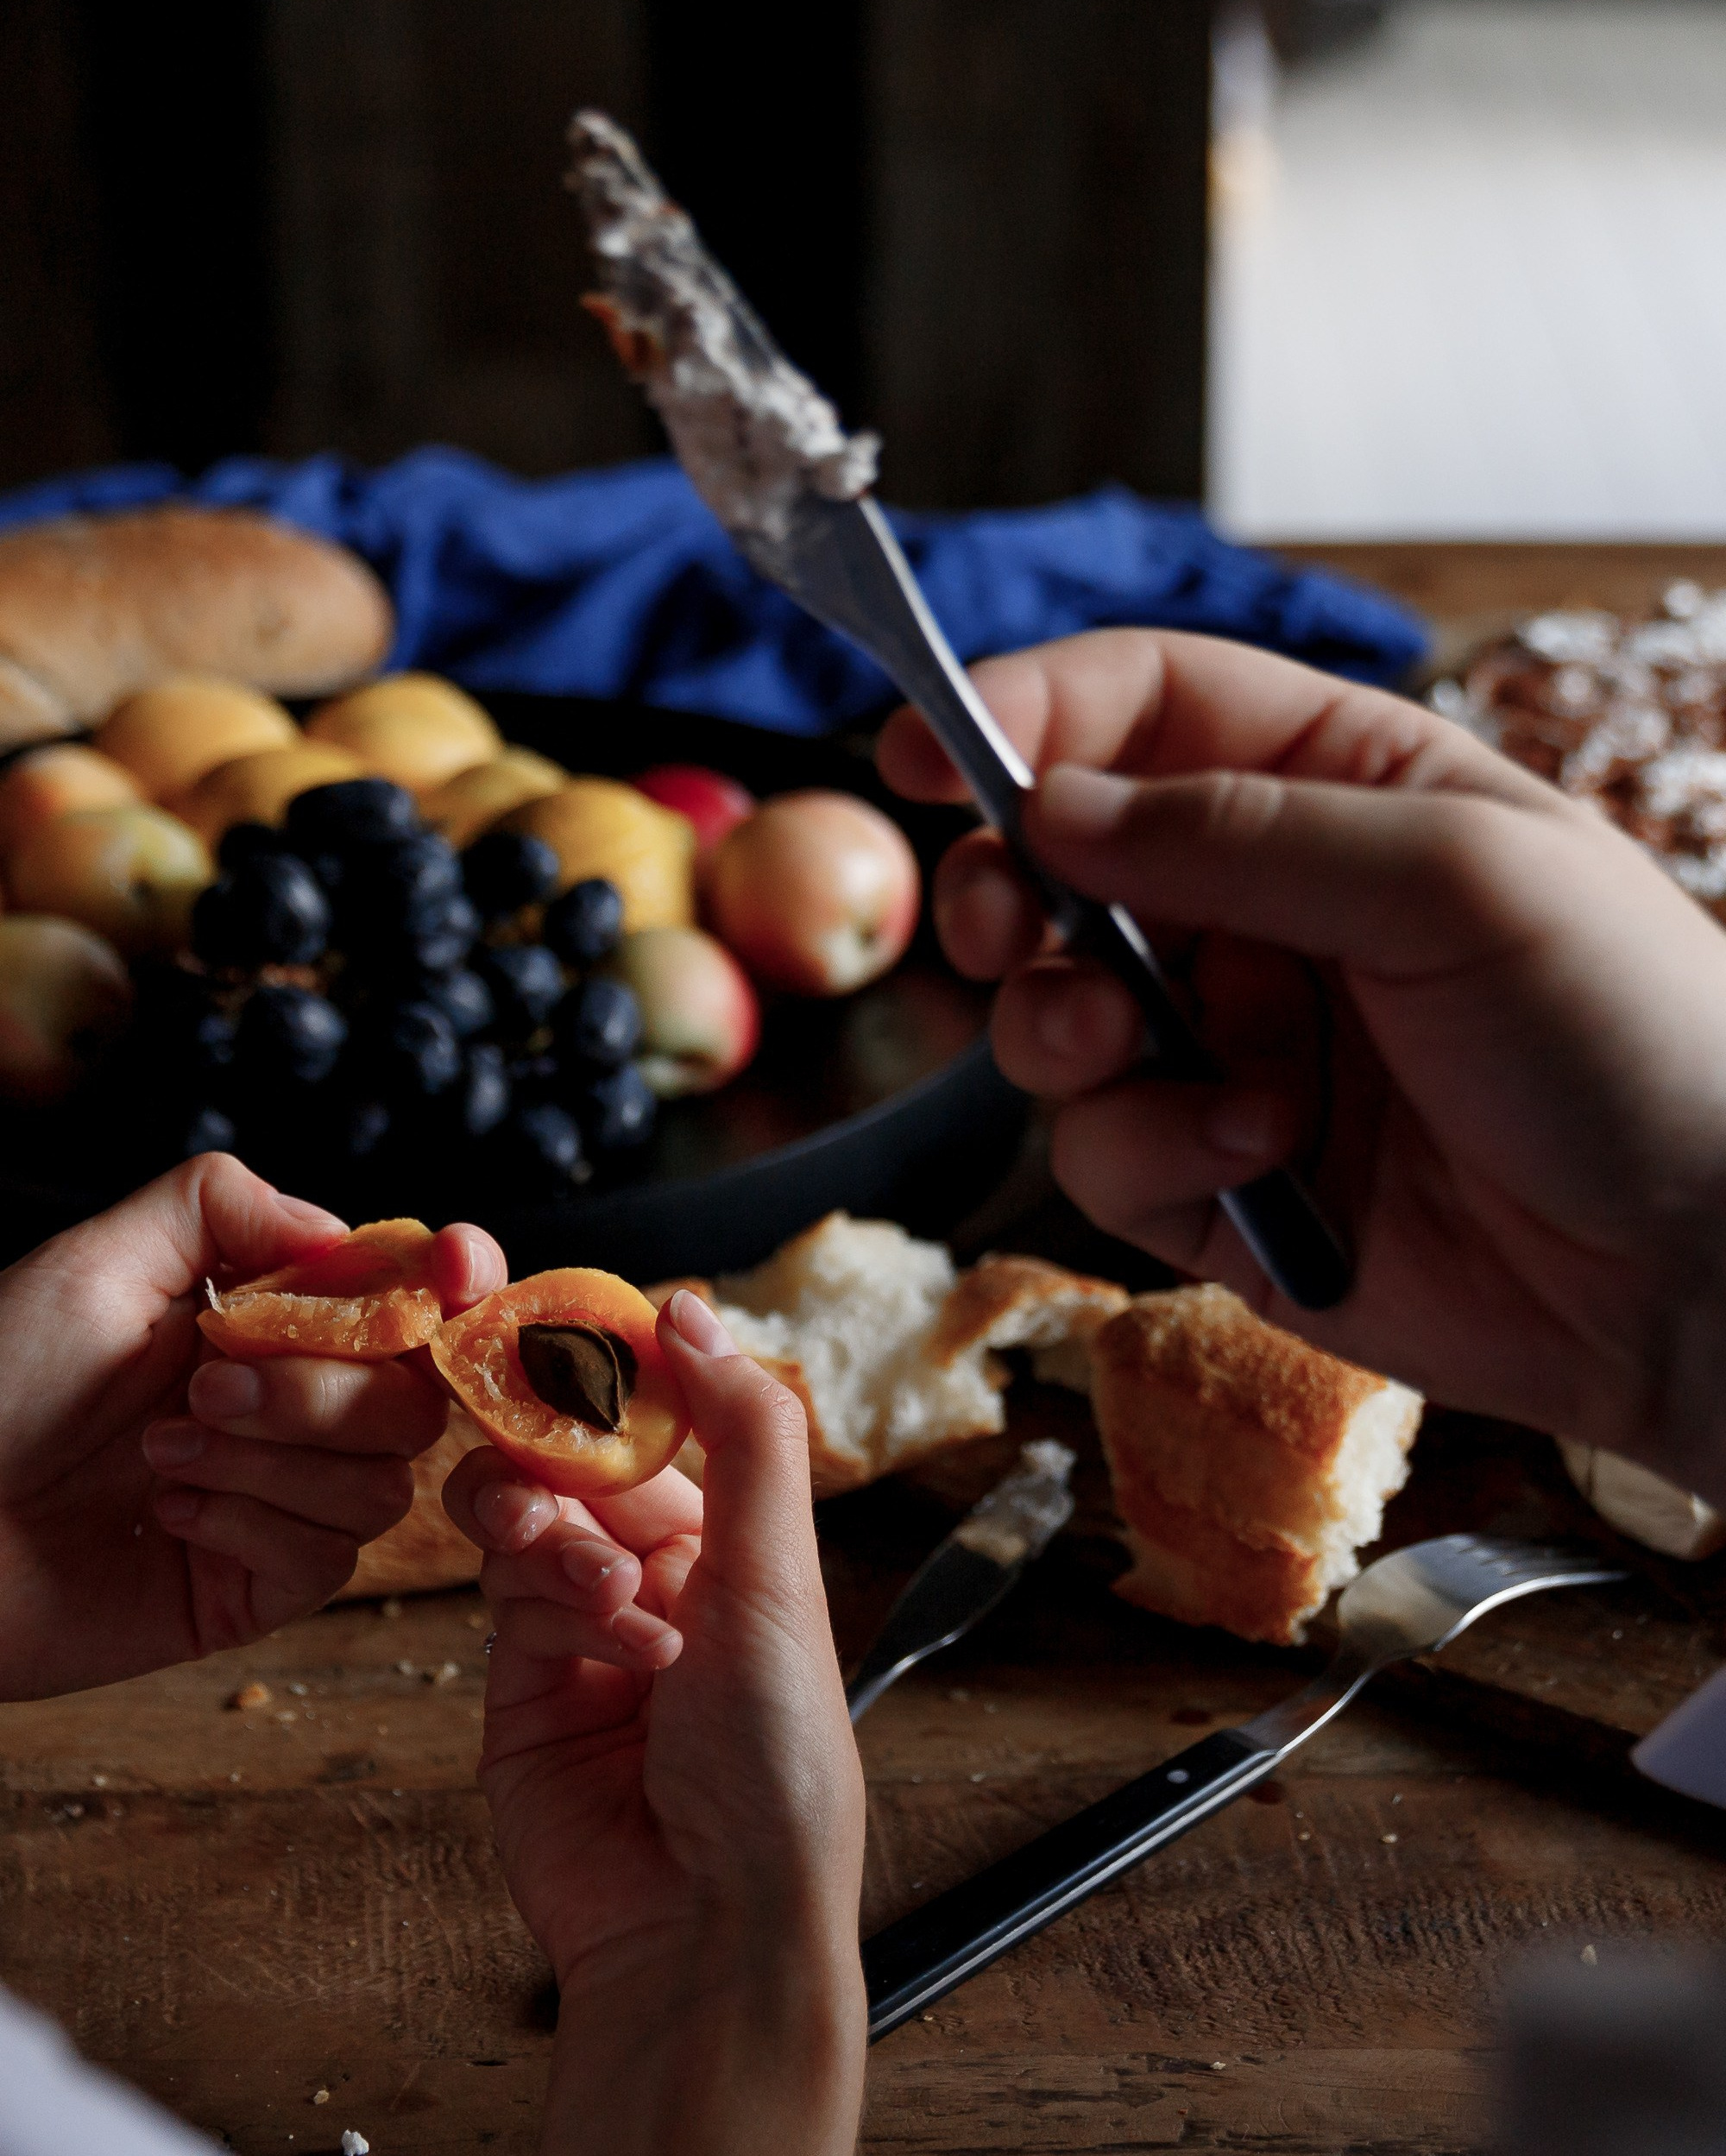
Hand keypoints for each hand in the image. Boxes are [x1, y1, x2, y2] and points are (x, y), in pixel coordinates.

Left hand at [0, 1152, 505, 1699]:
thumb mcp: (96, 1261)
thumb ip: (218, 1207)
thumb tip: (341, 1231)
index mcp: (270, 1326)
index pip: (409, 1302)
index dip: (455, 1283)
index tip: (456, 1269)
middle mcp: (293, 1413)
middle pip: (415, 1401)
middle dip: (322, 1391)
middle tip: (201, 1390)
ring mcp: (281, 1504)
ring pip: (381, 1484)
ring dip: (272, 1461)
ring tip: (158, 1455)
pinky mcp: (254, 1589)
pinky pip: (324, 1558)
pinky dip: (247, 1523)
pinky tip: (163, 1513)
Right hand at [444, 1289, 865, 2155]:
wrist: (705, 1927)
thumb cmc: (774, 1763)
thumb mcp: (777, 1574)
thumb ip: (738, 1435)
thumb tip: (690, 1309)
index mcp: (734, 1539)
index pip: (659, 1417)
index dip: (613, 1371)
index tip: (563, 1327)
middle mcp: (658, 1575)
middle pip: (571, 1458)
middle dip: (563, 1455)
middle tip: (560, 1469)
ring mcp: (582, 1630)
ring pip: (524, 1517)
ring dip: (553, 1531)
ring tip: (599, 1586)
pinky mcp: (519, 1688)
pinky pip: (503, 1596)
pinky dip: (543, 1598)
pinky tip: (596, 1637)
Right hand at [880, 628, 1725, 1500]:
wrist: (1704, 1273)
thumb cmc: (1628, 1035)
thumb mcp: (1453, 877)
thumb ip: (1237, 828)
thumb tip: (1049, 805)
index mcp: (1338, 788)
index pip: (1143, 709)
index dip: (1022, 714)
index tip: (918, 752)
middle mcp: (1266, 911)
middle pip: (1057, 867)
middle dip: (1008, 895)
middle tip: (1006, 928)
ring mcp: (1232, 1050)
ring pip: (1050, 1018)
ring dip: (1068, 1032)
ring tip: (1144, 1050)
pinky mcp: (1211, 1186)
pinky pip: (1099, 1149)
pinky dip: (1149, 1148)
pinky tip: (1259, 1159)